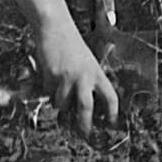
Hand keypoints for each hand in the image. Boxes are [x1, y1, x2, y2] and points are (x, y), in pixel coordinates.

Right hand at [32, 17, 119, 137]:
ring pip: (62, 103)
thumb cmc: (70, 43)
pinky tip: (49, 76)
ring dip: (60, 105)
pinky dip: (48, 90)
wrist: (54, 27)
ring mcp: (67, 77)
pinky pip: (49, 92)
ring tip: (58, 94)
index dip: (112, 112)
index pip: (110, 96)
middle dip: (84, 124)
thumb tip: (82, 104)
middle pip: (86, 107)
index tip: (112, 122)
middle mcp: (83, 76)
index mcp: (96, 72)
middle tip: (83, 134)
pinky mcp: (51, 76)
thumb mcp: (86, 61)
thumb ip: (87, 79)